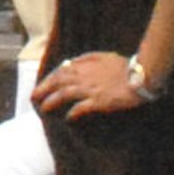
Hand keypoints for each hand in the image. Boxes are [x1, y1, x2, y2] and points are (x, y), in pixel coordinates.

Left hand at [34, 47, 157, 120]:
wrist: (140, 76)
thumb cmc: (124, 66)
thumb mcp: (103, 56)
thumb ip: (86, 59)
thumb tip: (70, 63)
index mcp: (85, 64)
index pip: (61, 69)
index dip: (49, 77)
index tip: (43, 84)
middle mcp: (84, 75)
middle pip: (58, 81)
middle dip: (43, 88)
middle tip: (33, 97)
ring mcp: (90, 89)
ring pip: (64, 93)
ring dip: (52, 101)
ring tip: (44, 108)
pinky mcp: (98, 101)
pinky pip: (80, 108)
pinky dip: (72, 113)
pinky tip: (68, 118)